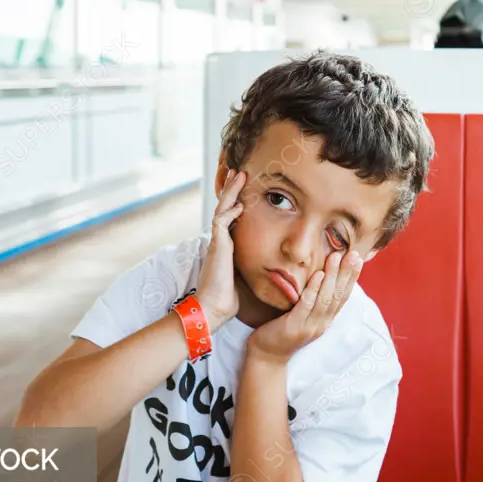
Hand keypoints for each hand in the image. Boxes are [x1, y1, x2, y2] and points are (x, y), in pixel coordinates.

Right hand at [198, 169, 245, 330]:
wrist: (213, 308)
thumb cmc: (228, 297)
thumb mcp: (244, 276)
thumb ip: (251, 265)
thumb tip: (269, 265)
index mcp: (225, 247)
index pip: (230, 218)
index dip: (236, 203)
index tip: (245, 192)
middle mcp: (219, 241)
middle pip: (225, 208)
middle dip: (232, 190)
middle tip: (239, 173)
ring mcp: (216, 242)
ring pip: (222, 209)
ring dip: (231, 192)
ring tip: (238, 175)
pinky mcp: (217, 246)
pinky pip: (221, 222)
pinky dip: (230, 211)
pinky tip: (240, 203)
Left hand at [247, 249, 362, 363]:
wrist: (267, 356)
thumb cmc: (282, 331)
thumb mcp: (303, 315)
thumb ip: (313, 300)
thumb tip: (322, 277)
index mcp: (325, 320)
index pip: (343, 296)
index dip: (351, 277)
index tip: (357, 259)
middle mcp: (322, 324)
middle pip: (338, 296)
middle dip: (347, 273)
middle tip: (353, 254)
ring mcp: (310, 327)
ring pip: (326, 299)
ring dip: (332, 277)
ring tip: (336, 257)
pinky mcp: (295, 327)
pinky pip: (307, 306)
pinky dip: (314, 290)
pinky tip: (318, 275)